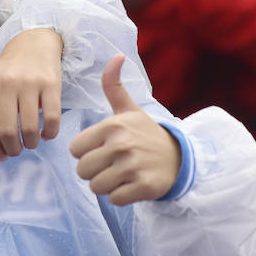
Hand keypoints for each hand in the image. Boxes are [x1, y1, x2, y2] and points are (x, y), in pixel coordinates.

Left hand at [0, 28, 62, 159]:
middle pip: (6, 132)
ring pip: (29, 128)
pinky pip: (52, 119)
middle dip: (13, 150)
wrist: (32, 45)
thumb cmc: (8, 76)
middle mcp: (4, 85)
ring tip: (31, 142)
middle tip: (17, 150)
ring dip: (31, 144)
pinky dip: (50, 134)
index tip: (1, 155)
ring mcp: (28, 83)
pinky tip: (46, 133)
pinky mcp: (50, 84)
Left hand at [69, 54, 180, 204]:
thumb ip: (113, 85)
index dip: (86, 152)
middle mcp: (122, 145)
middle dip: (94, 171)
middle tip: (112, 165)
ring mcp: (134, 166)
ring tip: (122, 174)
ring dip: (106, 185)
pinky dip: (121, 196)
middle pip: (82, 170)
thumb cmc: (146, 134)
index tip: (103, 149)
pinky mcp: (144, 187)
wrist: (180, 157)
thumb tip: (116, 55)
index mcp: (112, 125)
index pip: (75, 150)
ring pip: (96, 187)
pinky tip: (132, 184)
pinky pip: (114, 200)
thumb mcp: (129, 109)